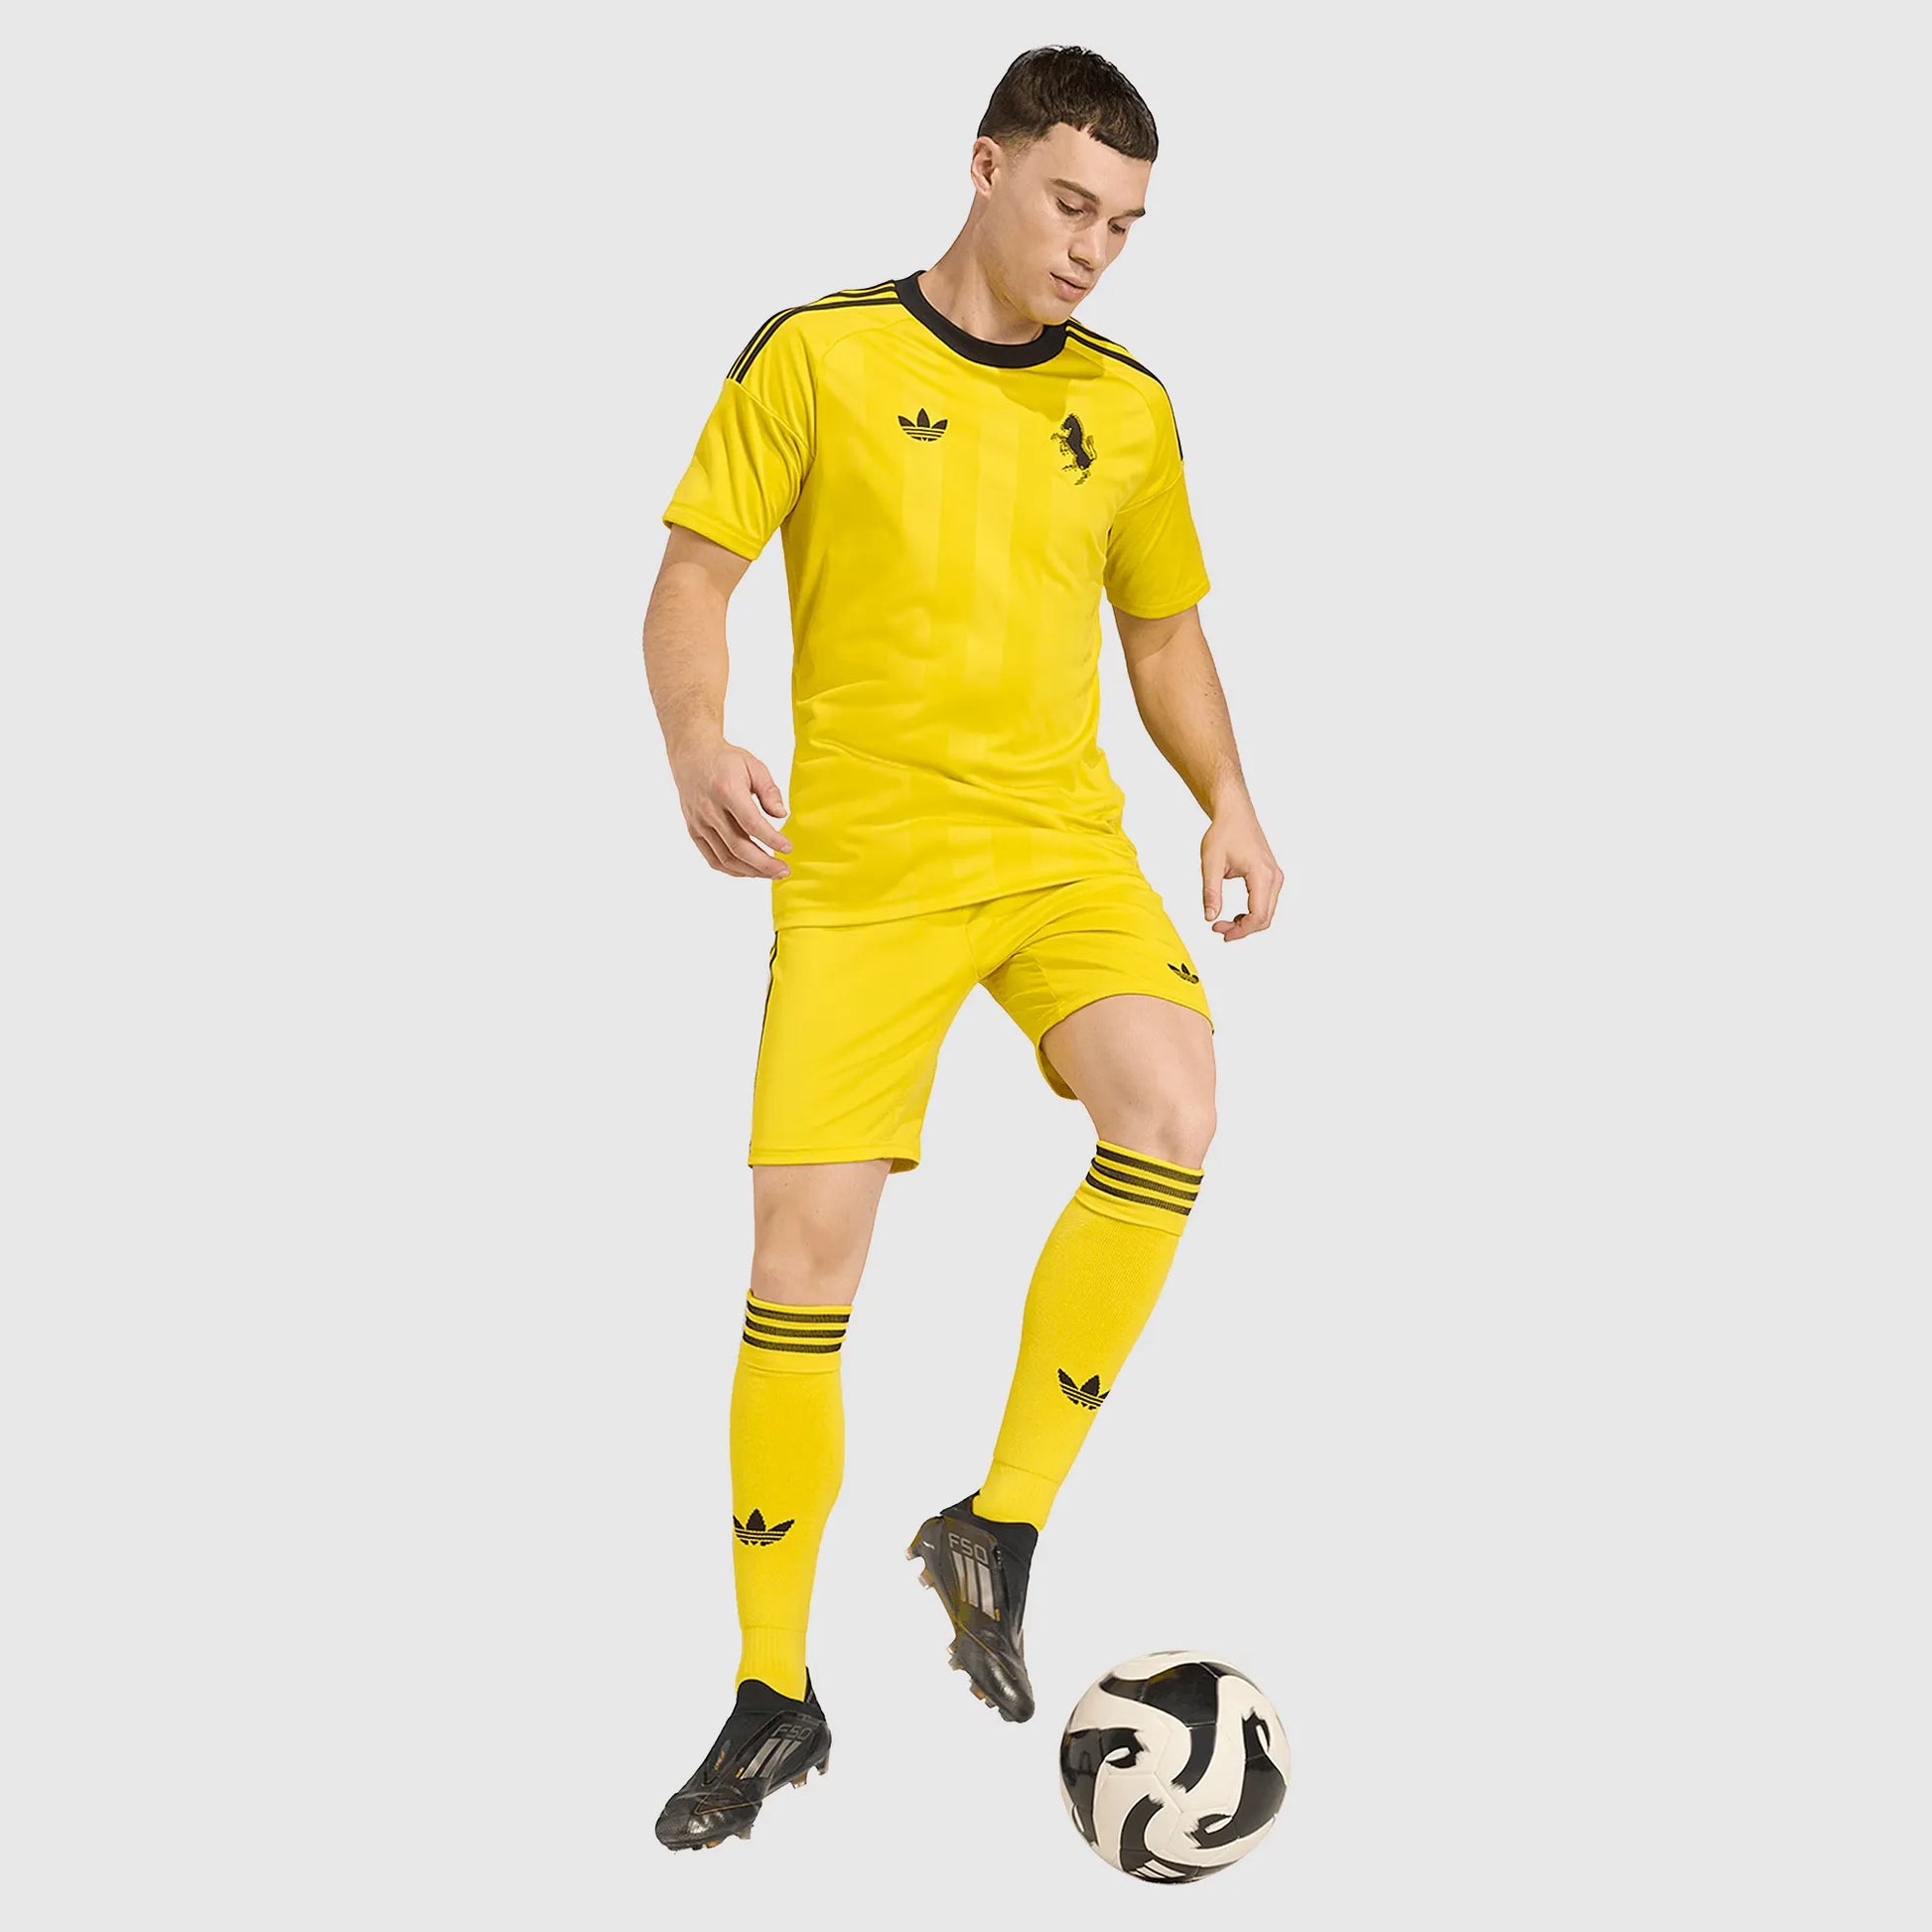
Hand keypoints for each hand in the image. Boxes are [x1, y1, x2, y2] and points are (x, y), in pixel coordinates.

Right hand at [672, 740, 792, 879]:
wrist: (692, 756)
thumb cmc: (726, 761)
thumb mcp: (754, 766)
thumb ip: (769, 790)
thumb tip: (782, 815)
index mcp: (726, 790)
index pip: (750, 823)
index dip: (771, 839)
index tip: (788, 848)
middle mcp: (709, 810)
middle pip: (738, 847)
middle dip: (764, 864)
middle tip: (784, 870)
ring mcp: (699, 823)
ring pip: (725, 858)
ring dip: (751, 871)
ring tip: (772, 873)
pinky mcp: (694, 831)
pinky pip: (713, 859)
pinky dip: (733, 870)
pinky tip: (751, 871)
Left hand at [1202, 805, 1282, 938]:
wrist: (1235, 814)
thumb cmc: (1225, 833)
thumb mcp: (1211, 863)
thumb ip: (1211, 893)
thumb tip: (1209, 917)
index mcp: (1261, 874)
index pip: (1258, 915)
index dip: (1240, 930)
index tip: (1220, 931)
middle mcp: (1274, 877)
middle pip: (1265, 918)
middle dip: (1242, 929)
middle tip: (1219, 929)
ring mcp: (1275, 877)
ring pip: (1267, 913)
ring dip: (1248, 923)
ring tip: (1225, 922)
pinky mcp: (1271, 877)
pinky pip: (1267, 903)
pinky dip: (1252, 914)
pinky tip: (1236, 914)